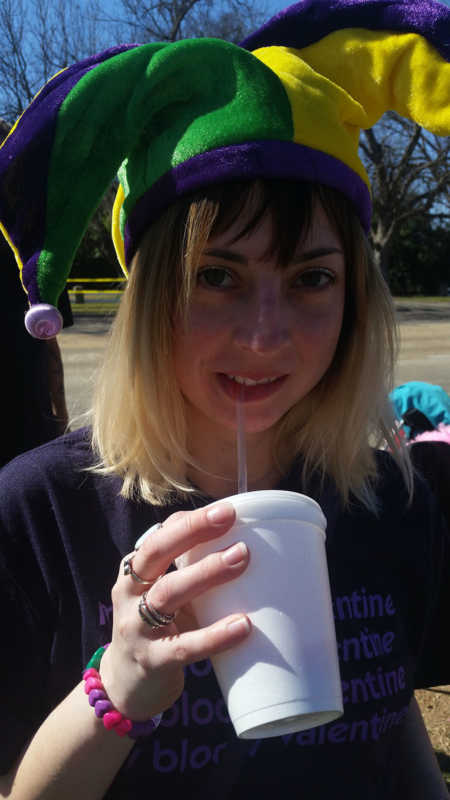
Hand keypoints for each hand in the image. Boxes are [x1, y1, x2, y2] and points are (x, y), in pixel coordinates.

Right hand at [99, 502, 250, 720]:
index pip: (158, 536)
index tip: (225, 508)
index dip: (189, 521)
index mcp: (134, 573)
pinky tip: (242, 625)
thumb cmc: (155, 631)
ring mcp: (136, 627)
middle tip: (229, 517)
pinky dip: (214, 635)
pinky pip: (184, 646)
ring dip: (206, 572)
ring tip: (241, 558)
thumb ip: (187, 571)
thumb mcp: (163, 595)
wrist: (123, 689)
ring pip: (169, 592)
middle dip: (192, 531)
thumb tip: (239, 541)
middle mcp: (129, 594)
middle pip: (156, 553)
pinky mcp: (151, 661)